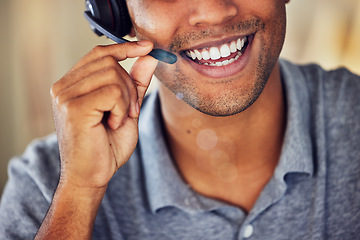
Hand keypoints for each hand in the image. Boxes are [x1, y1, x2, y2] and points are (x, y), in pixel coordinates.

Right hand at [50, 41, 157, 190]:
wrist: (91, 177)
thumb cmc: (106, 146)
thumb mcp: (127, 109)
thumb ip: (135, 82)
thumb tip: (149, 56)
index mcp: (71, 85)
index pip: (99, 54)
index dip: (124, 47)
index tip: (147, 46)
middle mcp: (63, 86)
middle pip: (109, 62)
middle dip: (129, 87)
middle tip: (129, 112)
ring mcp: (65, 95)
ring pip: (113, 75)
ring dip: (127, 100)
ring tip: (119, 120)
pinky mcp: (73, 107)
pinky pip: (113, 92)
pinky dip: (122, 109)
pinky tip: (113, 124)